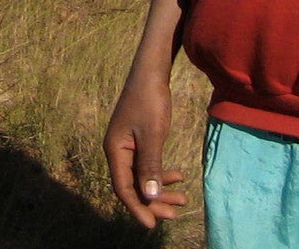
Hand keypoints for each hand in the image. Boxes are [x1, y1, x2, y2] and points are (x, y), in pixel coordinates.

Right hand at [103, 71, 188, 228]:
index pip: (123, 188)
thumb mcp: (153, 135)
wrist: (151, 73)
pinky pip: (148, 165)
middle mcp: (118, 150)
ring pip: (143, 177)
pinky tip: (179, 176)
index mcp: (115, 150)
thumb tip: (150, 197)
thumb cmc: (150, 101)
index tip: (153, 225)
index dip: (138, 208)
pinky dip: (162, 173)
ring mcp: (128, 146)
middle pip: (133, 186)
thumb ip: (150, 166)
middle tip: (175, 214)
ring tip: (184, 199)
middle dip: (154, 202)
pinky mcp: (138, 140)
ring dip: (161, 190)